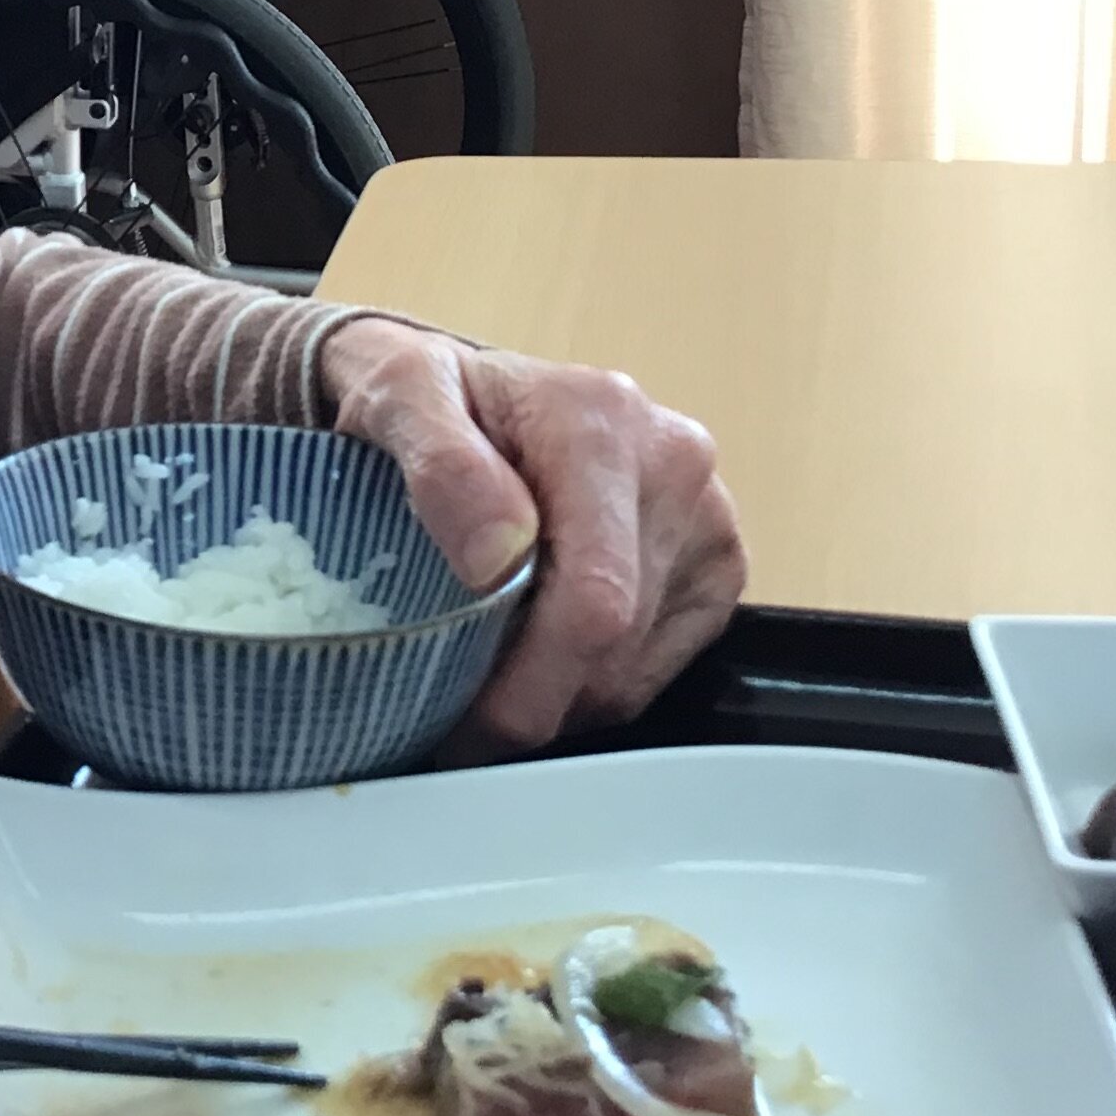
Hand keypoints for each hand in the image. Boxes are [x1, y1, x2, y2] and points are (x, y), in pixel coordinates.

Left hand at [320, 319, 745, 748]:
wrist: (464, 389)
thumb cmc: (425, 397)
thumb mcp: (398, 399)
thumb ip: (441, 465)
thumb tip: (499, 553)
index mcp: (601, 422)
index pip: (594, 599)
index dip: (527, 686)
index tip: (463, 726)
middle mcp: (675, 462)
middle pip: (616, 646)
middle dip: (531, 702)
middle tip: (460, 720)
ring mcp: (706, 517)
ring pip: (636, 671)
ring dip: (557, 698)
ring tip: (491, 673)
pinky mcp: (716, 565)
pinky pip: (660, 670)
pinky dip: (592, 686)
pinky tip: (541, 653)